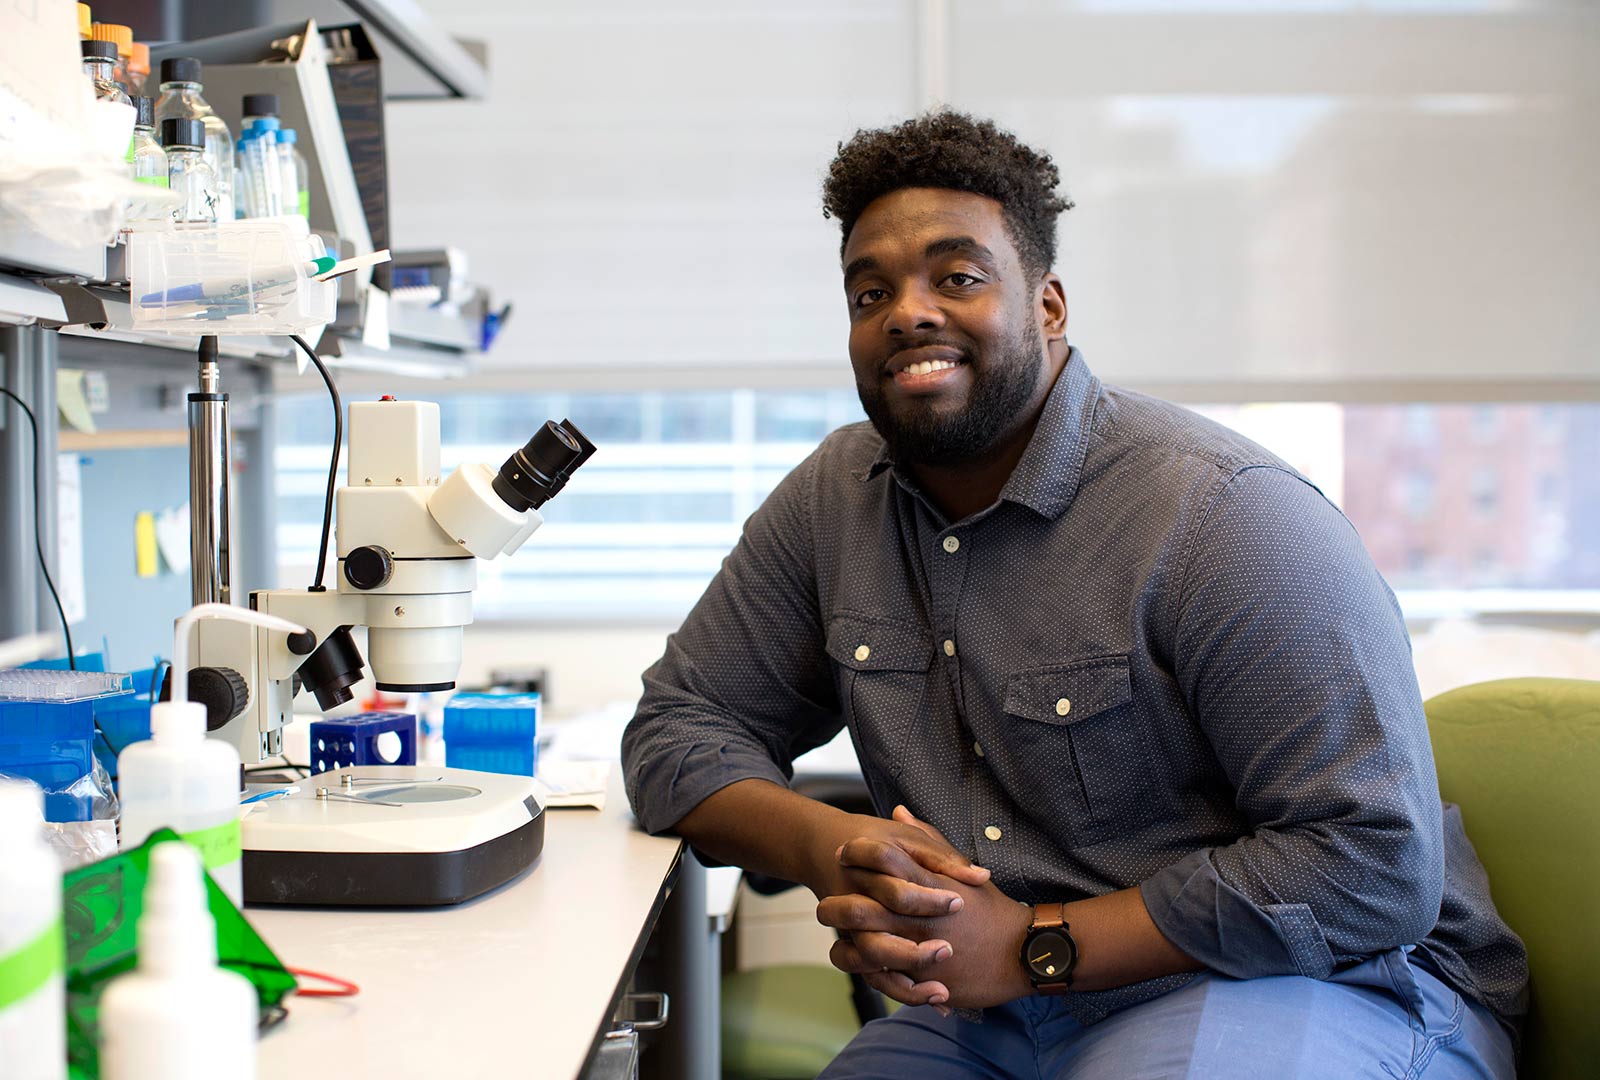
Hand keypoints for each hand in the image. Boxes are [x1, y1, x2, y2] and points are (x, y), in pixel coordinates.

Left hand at [817, 808, 1033, 1011]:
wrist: (1020, 953)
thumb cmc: (990, 908)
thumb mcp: (960, 869)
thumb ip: (927, 839)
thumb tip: (899, 810)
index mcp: (927, 885)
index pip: (881, 860)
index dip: (855, 854)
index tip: (842, 853)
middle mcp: (917, 918)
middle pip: (859, 908)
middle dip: (835, 905)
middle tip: (826, 900)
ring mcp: (916, 950)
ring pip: (861, 948)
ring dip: (844, 940)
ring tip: (838, 933)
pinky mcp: (920, 979)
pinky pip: (879, 977)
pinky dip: (866, 970)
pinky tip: (857, 958)